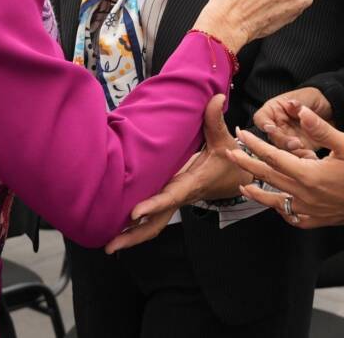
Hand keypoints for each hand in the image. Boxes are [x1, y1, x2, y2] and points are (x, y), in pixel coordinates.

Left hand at [105, 95, 251, 252]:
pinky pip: (152, 218)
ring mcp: (173, 201)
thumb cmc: (228, 160)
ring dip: (131, 236)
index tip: (134, 212)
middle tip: (111, 244)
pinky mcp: (168, 200)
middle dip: (135, 235)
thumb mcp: (224, 140)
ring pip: (152, 224)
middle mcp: (180, 196)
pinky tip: (115, 233)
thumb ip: (215, 120)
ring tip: (107, 245)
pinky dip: (135, 228)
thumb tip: (215, 99)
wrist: (235, 178)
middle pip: (157, 222)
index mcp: (192, 184)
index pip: (171, 196)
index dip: (154, 204)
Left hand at [226, 106, 343, 228]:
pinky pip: (291, 216)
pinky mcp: (317, 220)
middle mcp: (304, 195)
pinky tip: (276, 203)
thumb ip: (320, 128)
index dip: (254, 145)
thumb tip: (299, 111)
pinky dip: (279, 208)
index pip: (272, 157)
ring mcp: (309, 210)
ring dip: (257, 191)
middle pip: (267, 177)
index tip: (241, 134)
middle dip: (247, 164)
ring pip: (274, 201)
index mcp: (308, 174)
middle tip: (230, 153)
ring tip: (243, 184)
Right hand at [254, 87, 333, 153]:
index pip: (261, 118)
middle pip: (271, 138)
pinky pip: (296, 158)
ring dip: (294, 153)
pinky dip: (304, 159)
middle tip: (296, 143)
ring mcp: (285, 140)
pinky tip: (312, 156)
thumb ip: (298, 103)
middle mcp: (276, 127)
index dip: (263, 124)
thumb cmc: (312, 100)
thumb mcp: (306, 97)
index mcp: (273, 111)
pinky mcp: (297, 151)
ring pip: (282, 151)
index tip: (270, 128)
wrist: (328, 111)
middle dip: (283, 142)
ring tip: (309, 153)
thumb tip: (292, 104)